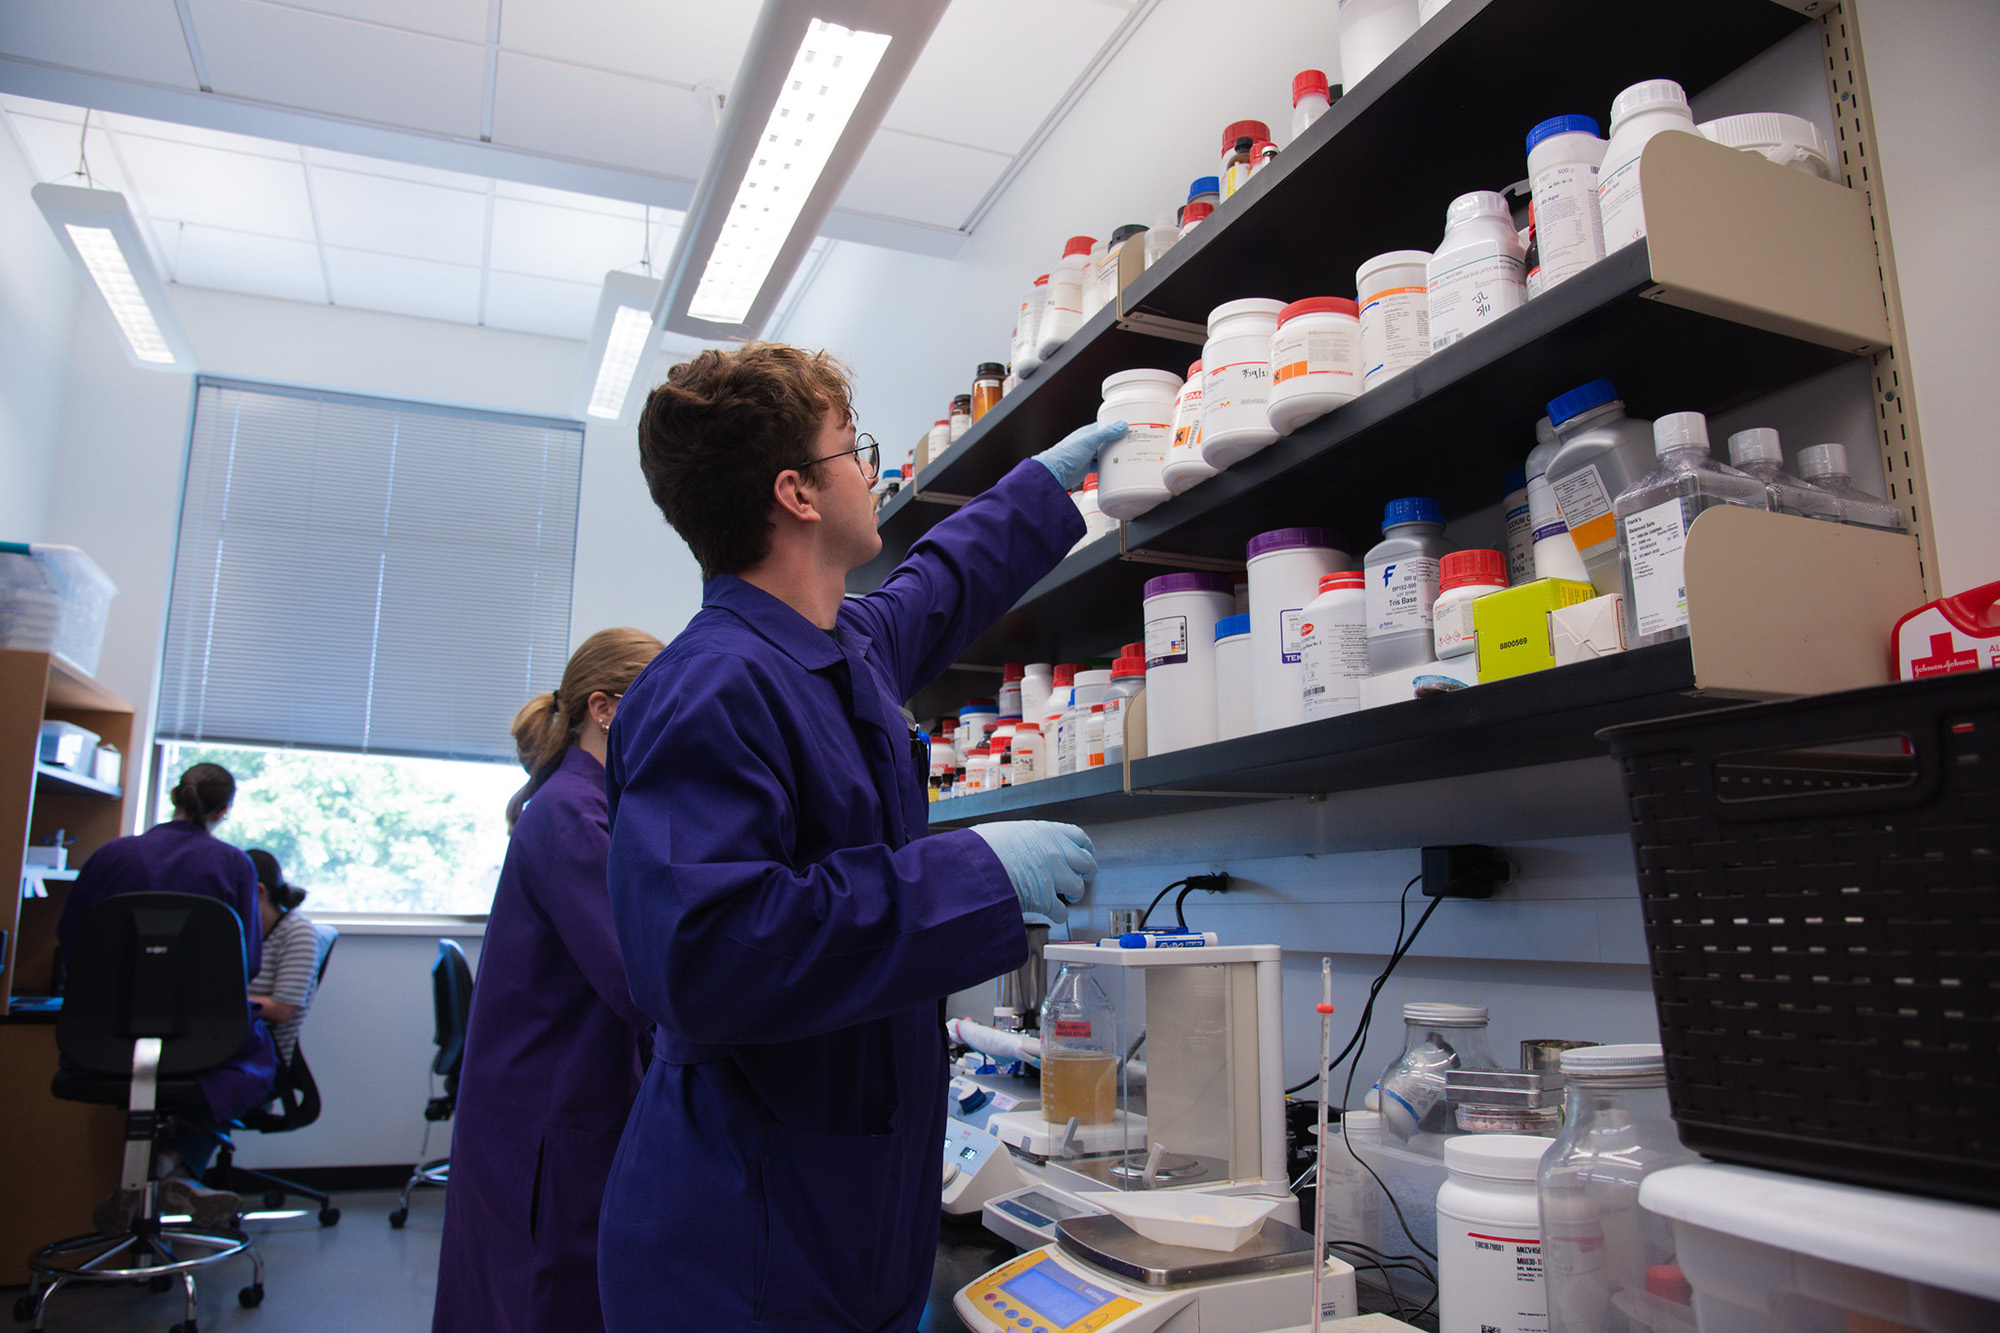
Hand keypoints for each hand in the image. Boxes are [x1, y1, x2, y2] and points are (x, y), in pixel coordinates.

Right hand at [970, 820, 1095, 918]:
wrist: (976, 866)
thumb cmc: (983, 847)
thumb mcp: (1006, 831)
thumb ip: (1023, 839)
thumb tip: (1020, 847)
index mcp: (1046, 833)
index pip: (1078, 837)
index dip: (1085, 847)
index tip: (1087, 851)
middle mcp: (1056, 852)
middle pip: (1086, 863)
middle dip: (1087, 871)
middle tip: (1084, 876)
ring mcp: (1054, 876)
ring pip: (1078, 888)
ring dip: (1075, 894)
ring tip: (1070, 897)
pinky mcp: (1046, 900)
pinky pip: (1062, 911)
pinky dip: (1059, 914)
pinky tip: (1054, 914)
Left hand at [1033, 419, 1127, 490]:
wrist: (1056, 471)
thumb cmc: (1067, 453)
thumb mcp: (1089, 440)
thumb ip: (1106, 433)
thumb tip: (1121, 425)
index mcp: (1088, 432)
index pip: (1106, 426)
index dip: (1117, 426)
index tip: (1129, 428)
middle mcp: (1088, 442)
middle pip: (1107, 440)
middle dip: (1118, 441)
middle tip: (1132, 442)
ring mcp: (1088, 455)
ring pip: (1105, 453)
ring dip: (1114, 454)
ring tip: (1127, 454)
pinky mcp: (1087, 466)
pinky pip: (1101, 465)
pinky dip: (1108, 466)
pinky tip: (1114, 467)